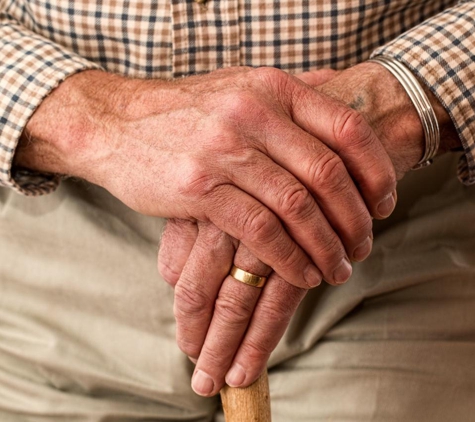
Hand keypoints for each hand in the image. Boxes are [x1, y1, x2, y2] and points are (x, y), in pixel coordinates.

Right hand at [158, 63, 459, 395]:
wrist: (117, 124)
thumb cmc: (186, 113)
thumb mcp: (239, 86)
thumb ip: (289, 92)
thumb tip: (339, 87)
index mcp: (272, 88)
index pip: (347, 128)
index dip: (377, 171)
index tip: (385, 204)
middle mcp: (252, 113)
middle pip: (327, 173)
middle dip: (355, 219)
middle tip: (363, 247)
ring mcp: (224, 150)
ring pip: (297, 206)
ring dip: (326, 246)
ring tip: (338, 269)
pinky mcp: (199, 189)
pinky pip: (260, 230)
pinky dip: (289, 258)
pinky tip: (302, 274)